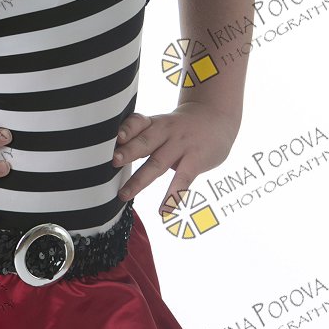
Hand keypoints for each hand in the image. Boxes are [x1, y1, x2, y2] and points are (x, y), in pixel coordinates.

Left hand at [112, 102, 239, 215]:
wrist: (216, 117)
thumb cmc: (180, 126)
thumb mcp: (161, 123)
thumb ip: (141, 137)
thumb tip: (113, 157)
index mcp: (154, 123)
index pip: (138, 122)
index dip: (126, 129)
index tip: (115, 137)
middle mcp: (166, 132)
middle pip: (145, 142)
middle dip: (128, 151)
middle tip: (113, 162)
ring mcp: (181, 146)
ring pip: (158, 163)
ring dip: (140, 180)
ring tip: (124, 195)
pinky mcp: (196, 160)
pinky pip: (183, 180)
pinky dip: (173, 196)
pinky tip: (164, 211)